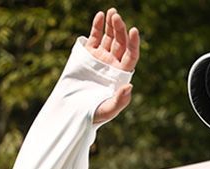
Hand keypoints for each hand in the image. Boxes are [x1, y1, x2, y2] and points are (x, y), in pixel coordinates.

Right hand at [85, 7, 139, 124]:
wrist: (74, 110)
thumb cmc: (95, 113)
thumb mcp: (109, 110)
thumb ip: (120, 100)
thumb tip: (131, 87)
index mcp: (122, 75)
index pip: (131, 56)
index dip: (134, 44)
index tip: (134, 31)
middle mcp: (114, 64)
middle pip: (120, 43)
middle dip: (120, 29)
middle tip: (116, 17)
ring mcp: (101, 57)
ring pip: (109, 38)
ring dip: (111, 25)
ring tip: (112, 12)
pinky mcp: (88, 54)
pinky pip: (94, 37)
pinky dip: (97, 27)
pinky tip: (99, 16)